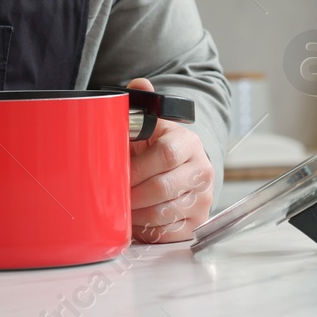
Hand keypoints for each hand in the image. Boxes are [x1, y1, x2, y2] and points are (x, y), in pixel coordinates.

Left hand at [126, 77, 213, 242]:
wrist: (182, 167)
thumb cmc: (158, 145)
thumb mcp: (150, 123)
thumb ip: (141, 103)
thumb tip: (139, 84)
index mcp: (188, 142)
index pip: (166, 155)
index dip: (137, 168)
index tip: (117, 174)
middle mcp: (201, 170)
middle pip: (164, 188)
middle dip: (132, 194)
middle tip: (113, 196)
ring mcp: (202, 198)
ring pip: (165, 212)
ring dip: (137, 213)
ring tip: (122, 208)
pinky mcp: (197, 221)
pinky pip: (170, 232)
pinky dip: (149, 229)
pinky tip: (137, 220)